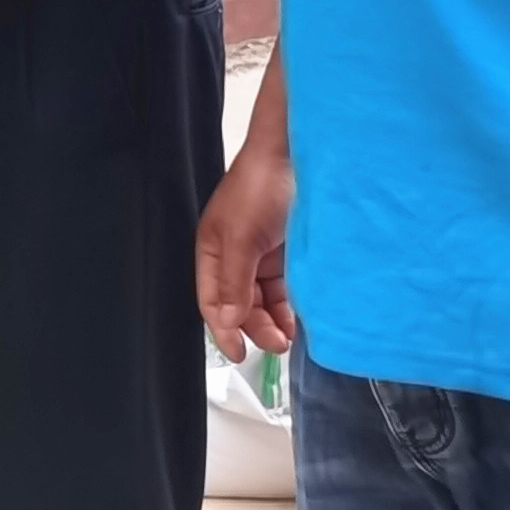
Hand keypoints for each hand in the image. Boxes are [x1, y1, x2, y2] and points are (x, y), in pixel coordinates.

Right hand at [196, 146, 296, 363]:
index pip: (211, 301)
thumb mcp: (242, 238)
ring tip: (289, 336)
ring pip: (262, 300)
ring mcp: (260, 255)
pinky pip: (283, 288)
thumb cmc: (260, 187)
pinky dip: (288, 305)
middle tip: (277, 345)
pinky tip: (298, 317)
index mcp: (212, 251)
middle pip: (238, 305)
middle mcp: (233, 257)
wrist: (297, 155)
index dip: (223, 330)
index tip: (240, 354)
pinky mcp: (285, 253)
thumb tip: (225, 322)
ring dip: (274, 320)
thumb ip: (233, 282)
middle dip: (255, 327)